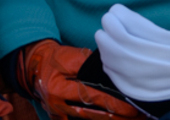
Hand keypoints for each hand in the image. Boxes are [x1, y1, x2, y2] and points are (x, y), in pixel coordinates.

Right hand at [17, 40, 139, 119]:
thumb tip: (109, 68)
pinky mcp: (58, 118)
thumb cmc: (53, 58)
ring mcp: (57, 114)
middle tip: (136, 118)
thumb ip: (86, 62)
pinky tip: (110, 119)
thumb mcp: (67, 55)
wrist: (34, 65)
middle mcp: (57, 105)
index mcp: (58, 88)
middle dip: (115, 118)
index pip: (90, 97)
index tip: (130, 107)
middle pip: (91, 115)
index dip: (111, 103)